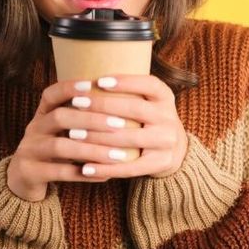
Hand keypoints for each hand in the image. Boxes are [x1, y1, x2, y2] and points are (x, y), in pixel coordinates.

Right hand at [7, 79, 137, 201]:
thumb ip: (82, 119)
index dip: (70, 87)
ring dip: (91, 149)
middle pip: (60, 117)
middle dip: (91, 119)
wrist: (24, 179)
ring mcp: (28, 151)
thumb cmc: (55, 151)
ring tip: (118, 155)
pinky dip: (84, 174)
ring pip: (60, 147)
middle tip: (119, 124)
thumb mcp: (62, 131)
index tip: (94, 84)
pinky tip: (105, 175)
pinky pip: (59, 173)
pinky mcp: (29, 173)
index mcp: (42, 114)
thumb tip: (124, 107)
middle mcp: (33, 129)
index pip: (51, 94)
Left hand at [72, 74, 187, 179]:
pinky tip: (85, 167)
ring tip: (73, 134)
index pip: (148, 84)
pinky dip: (105, 168)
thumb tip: (86, 79)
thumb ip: (126, 92)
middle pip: (135, 109)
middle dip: (102, 106)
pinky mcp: (160, 163)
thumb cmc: (148, 120)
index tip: (99, 81)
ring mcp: (167, 142)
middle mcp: (169, 117)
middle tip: (76, 103)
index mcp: (165, 97)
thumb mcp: (147, 101)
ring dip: (98, 137)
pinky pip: (130, 167)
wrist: (175, 152)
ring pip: (129, 139)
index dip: (125, 81)